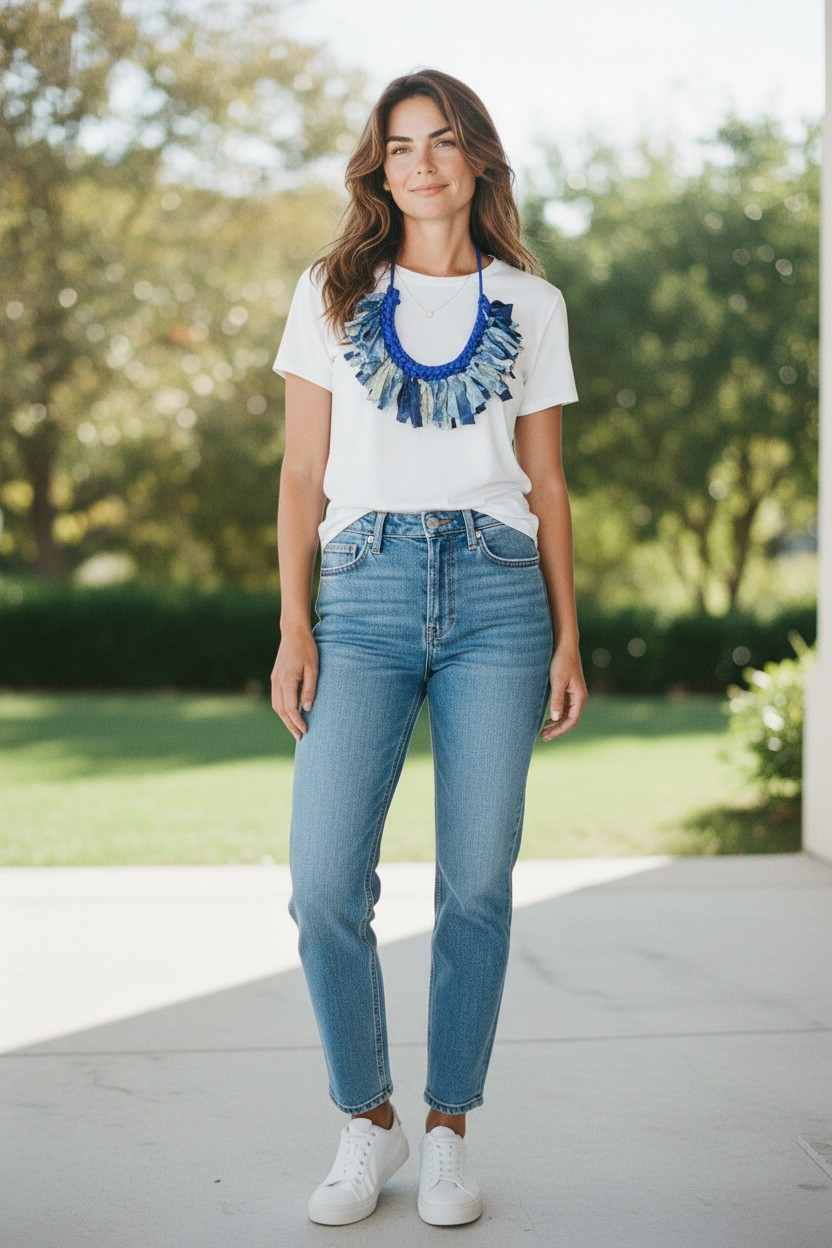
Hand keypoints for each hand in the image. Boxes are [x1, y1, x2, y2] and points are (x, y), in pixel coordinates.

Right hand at [271, 625, 318, 741]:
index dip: (297, 721)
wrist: (293, 633)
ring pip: (276, 706)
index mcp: (287, 679)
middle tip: (301, 737)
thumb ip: (310, 688)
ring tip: (296, 729)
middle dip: (290, 725)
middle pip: (281, 710)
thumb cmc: (307, 649)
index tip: (306, 730)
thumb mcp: (313, 668)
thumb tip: (307, 708)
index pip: (290, 708)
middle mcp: (277, 681)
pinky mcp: (275, 678)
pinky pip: (276, 699)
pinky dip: (282, 710)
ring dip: (285, 719)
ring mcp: (274, 679)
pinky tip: (291, 715)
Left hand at [540, 642, 587, 741]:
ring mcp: (574, 694)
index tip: (546, 735)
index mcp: (579, 697)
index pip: (571, 721)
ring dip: (556, 723)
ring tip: (543, 730)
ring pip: (567, 714)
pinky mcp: (568, 689)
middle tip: (542, 736)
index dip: (559, 731)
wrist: (564, 644)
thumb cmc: (561, 661)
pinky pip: (564, 707)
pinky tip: (548, 718)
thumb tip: (556, 719)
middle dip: (557, 729)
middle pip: (569, 720)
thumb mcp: (557, 681)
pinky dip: (557, 715)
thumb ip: (557, 700)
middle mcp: (579, 697)